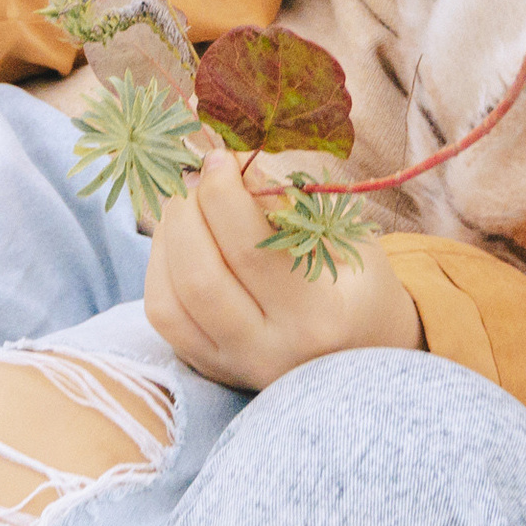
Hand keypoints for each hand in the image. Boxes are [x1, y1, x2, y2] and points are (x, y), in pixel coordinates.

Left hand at [143, 146, 424, 390]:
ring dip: (165, 240)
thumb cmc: (360, 281)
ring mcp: (235, 366)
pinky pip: (165, 318)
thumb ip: (287, 201)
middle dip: (186, 212)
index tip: (221, 157)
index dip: (222, 193)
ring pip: (169, 305)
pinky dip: (160, 268)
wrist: (365, 347)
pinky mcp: (210, 368)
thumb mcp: (341, 234)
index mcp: (318, 315)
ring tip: (184, 204)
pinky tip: (176, 239)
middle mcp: (272, 351)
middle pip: (200, 278)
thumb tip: (230, 162)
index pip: (249, 249)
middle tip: (197, 177)